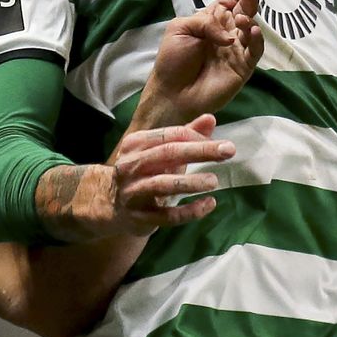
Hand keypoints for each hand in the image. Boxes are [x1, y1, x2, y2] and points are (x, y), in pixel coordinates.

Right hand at [37, 115, 233, 240]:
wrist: (107, 204)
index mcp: (136, 144)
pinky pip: (167, 215)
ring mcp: (133, 192)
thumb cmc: (142, 172)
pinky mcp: (139, 217)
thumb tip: (211, 118)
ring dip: (191, 182)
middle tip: (228, 151)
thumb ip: (185, 135)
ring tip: (214, 181)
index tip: (222, 145)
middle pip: (168, 154)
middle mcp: (131, 165)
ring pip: (164, 184)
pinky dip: (190, 211)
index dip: (197, 138)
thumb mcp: (160, 151)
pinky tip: (209, 205)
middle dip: (200, 151)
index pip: (170, 135)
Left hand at [134, 0, 264, 129]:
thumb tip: (229, 35)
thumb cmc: (173, 60)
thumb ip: (206, 22)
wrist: (172, 93)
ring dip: (251, 19)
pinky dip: (257, 41)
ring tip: (243, 17)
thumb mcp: (180, 28)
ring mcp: (237, 51)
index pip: (229, 2)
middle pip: (244, 12)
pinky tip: (252, 31)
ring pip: (252, 30)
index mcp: (211, 22)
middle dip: (249, 0)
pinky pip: (254, 52)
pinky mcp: (243, 68)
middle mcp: (227, 34)